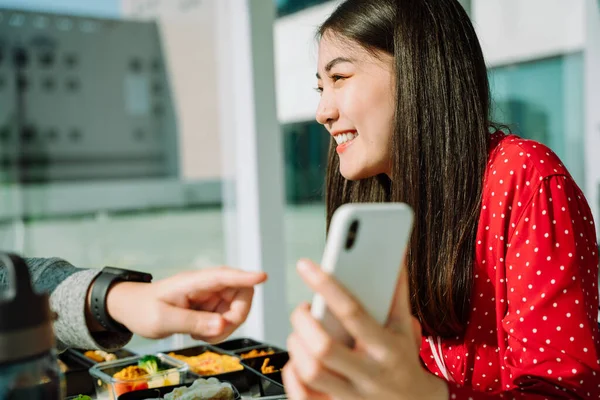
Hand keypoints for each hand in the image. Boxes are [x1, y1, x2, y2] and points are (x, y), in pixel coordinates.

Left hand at [104, 267, 266, 342]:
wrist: (132, 309)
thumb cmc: (143, 309)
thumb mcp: (162, 319)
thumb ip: (192, 321)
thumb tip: (222, 325)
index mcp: (194, 281)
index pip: (224, 276)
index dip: (245, 276)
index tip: (263, 276)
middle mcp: (207, 286)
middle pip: (241, 293)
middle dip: (236, 317)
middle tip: (215, 333)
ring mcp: (211, 296)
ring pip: (237, 310)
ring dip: (226, 328)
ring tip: (200, 335)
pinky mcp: (211, 307)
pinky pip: (227, 319)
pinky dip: (219, 331)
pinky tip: (199, 333)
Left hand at [282, 259, 447, 399]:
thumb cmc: (402, 361)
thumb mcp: (404, 327)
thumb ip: (396, 293)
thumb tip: (394, 254)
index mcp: (387, 348)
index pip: (353, 312)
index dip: (327, 286)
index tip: (306, 266)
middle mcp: (369, 374)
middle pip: (324, 347)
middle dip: (303, 321)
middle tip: (302, 309)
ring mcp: (352, 396)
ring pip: (310, 371)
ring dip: (296, 344)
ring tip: (300, 331)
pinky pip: (302, 395)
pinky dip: (292, 372)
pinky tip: (297, 358)